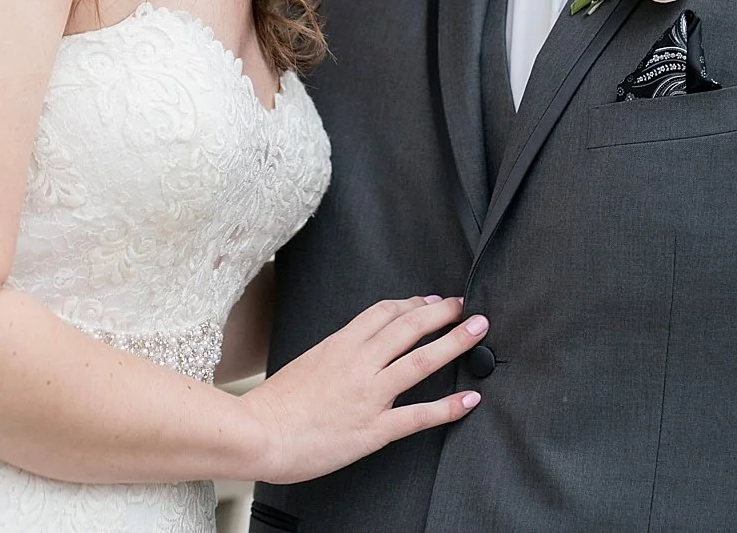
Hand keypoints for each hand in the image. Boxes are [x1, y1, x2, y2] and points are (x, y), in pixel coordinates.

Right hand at [239, 295, 484, 483]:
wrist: (259, 434)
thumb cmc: (275, 404)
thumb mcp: (306, 363)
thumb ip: (336, 354)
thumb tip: (355, 349)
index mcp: (339, 344)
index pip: (383, 312)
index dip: (412, 304)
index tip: (429, 302)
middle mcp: (358, 363)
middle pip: (408, 327)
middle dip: (442, 313)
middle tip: (465, 305)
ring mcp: (369, 395)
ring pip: (421, 361)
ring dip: (455, 343)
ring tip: (478, 331)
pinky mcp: (374, 429)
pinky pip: (419, 415)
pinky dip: (448, 407)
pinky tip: (469, 400)